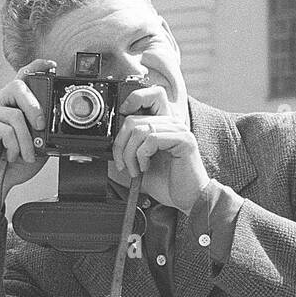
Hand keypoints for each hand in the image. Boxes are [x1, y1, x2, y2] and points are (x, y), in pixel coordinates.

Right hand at [0, 58, 56, 210]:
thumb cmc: (11, 165)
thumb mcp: (35, 145)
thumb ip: (41, 131)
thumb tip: (52, 122)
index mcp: (10, 105)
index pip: (21, 78)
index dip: (35, 67)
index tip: (51, 65)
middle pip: (18, 87)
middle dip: (35, 107)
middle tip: (41, 126)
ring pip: (14, 114)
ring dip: (26, 139)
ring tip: (26, 155)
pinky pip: (4, 128)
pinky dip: (13, 146)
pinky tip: (11, 155)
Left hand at [111, 84, 209, 213]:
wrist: (186, 199)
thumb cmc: (167, 183)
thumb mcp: (139, 165)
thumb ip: (128, 150)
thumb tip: (109, 143)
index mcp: (162, 125)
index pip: (145, 97)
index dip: (128, 105)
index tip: (120, 134)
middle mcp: (171, 123)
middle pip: (132, 119)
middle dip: (120, 145)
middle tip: (123, 164)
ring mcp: (178, 130)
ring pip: (139, 130)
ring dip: (130, 154)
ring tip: (136, 170)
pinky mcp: (184, 139)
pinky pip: (152, 139)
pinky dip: (142, 156)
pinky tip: (146, 167)